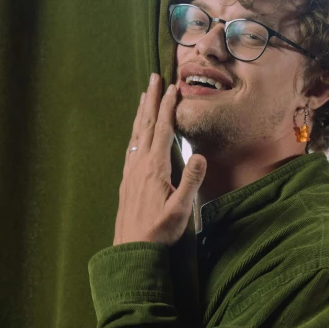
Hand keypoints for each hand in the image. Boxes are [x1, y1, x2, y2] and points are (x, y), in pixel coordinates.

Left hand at [113, 73, 206, 247]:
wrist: (131, 249)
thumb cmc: (159, 231)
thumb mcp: (180, 209)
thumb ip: (191, 181)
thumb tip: (201, 155)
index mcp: (155, 167)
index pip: (162, 129)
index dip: (167, 107)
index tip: (171, 86)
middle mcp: (141, 164)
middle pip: (146, 124)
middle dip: (151, 99)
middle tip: (153, 77)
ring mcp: (132, 170)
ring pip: (136, 133)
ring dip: (141, 112)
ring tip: (144, 95)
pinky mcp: (127, 179)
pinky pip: (132, 146)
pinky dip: (135, 131)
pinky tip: (136, 131)